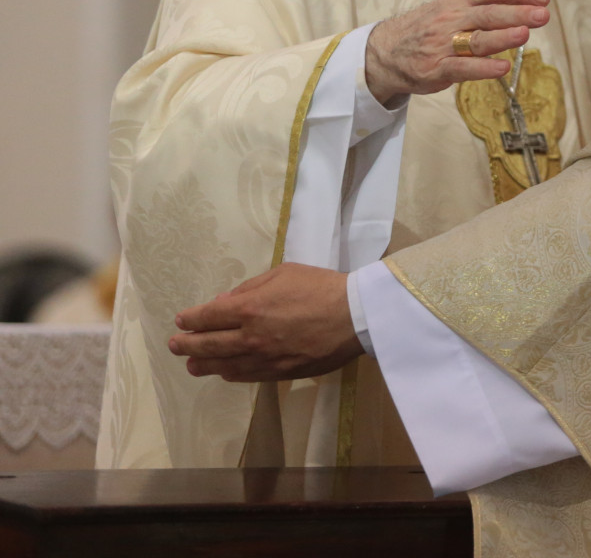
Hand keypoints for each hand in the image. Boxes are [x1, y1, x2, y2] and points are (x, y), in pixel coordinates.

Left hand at [168, 264, 359, 382]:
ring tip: (191, 364)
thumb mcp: (284, 273)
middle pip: (208, 344)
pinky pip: (246, 376)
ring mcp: (263, 358)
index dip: (190, 319)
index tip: (181, 321)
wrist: (355, 316)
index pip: (207, 317)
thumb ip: (251, 288)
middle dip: (186, 344)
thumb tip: (224, 302)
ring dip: (202, 364)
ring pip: (222, 365)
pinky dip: (229, 374)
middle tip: (175, 345)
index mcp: (249, 307)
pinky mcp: (278, 373)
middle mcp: (249, 336)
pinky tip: (223, 372)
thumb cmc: (321, 287)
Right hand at [364, 0, 547, 105]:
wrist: (388, 50)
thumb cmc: (436, 22)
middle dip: (516, 13)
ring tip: (524, 35)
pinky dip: (482, 68)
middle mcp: (453, 18)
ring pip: (475, 40)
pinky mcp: (436, 68)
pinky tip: (502, 67)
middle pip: (487, 13)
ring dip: (501, 37)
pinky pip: (460, 68)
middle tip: (543, 15)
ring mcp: (443, 44)